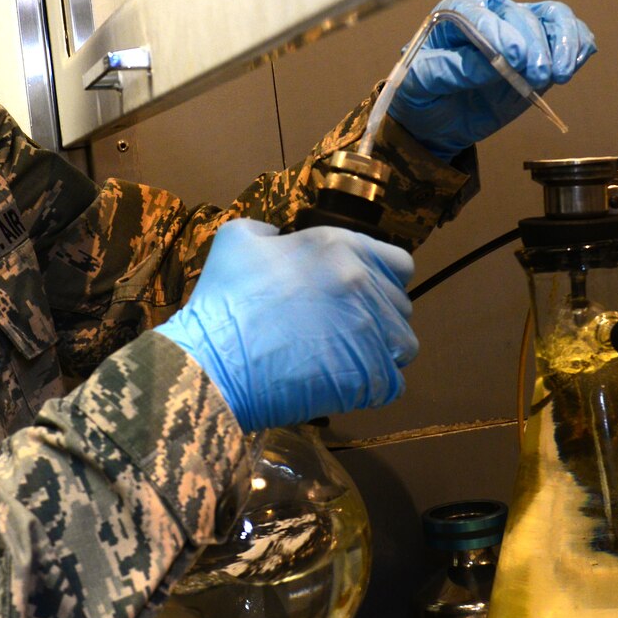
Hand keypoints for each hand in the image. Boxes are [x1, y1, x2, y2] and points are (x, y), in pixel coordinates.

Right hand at [155, 220, 416, 431]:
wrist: (214, 363)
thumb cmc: (223, 302)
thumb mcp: (236, 241)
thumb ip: (266, 231)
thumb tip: (278, 236)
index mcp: (339, 247)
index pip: (399, 263)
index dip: (383, 280)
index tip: (360, 296)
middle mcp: (362, 284)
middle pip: (400, 305)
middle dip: (379, 318)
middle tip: (345, 332)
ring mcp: (368, 331)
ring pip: (403, 344)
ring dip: (383, 353)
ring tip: (350, 360)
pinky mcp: (366, 375)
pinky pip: (393, 383)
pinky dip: (375, 387)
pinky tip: (347, 385)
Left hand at [386, 0, 596, 160]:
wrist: (439, 119)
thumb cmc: (423, 95)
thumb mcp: (418, 85)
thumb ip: (446, 71)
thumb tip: (488, 66)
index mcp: (454, 14)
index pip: (478, 13)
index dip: (499, 32)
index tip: (515, 57)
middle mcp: (491, 14)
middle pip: (520, 15)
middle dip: (534, 45)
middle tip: (539, 76)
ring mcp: (520, 29)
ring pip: (552, 17)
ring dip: (563, 42)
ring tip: (561, 74)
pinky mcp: (542, 49)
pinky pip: (568, 34)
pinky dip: (578, 44)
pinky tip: (574, 64)